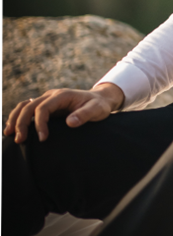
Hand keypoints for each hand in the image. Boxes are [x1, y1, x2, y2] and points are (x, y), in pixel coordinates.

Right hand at [4, 83, 124, 143]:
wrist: (101, 99)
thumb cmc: (99, 105)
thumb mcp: (97, 110)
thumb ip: (84, 115)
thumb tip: (70, 123)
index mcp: (62, 95)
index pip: (43, 107)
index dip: (40, 123)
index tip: (43, 138)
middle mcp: (52, 95)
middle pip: (29, 106)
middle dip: (22, 123)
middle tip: (20, 140)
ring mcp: (48, 99)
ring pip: (25, 106)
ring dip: (15, 119)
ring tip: (9, 134)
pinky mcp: (46, 105)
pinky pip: (28, 108)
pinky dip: (19, 116)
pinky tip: (14, 128)